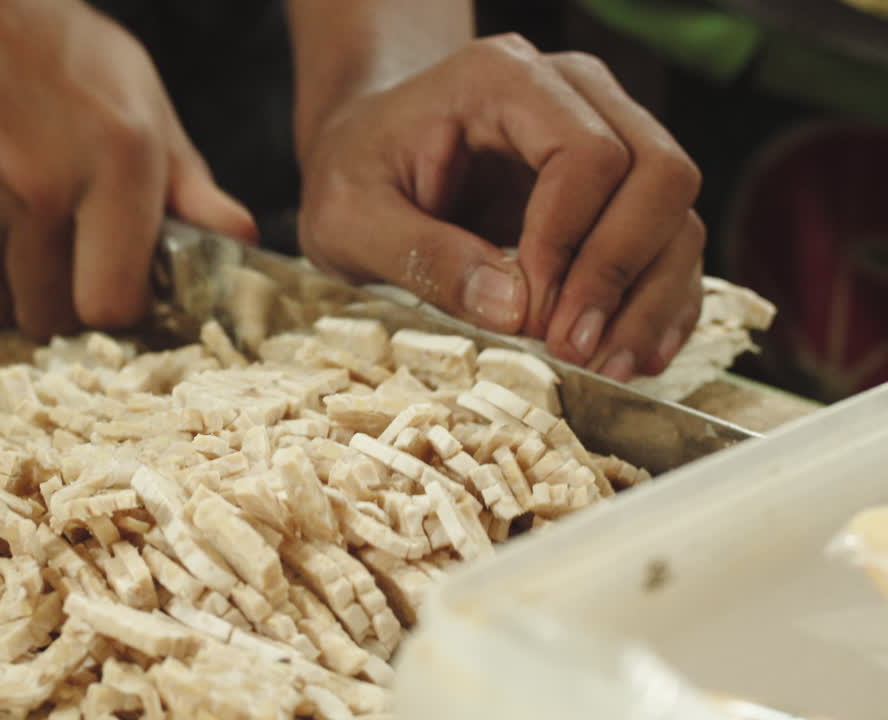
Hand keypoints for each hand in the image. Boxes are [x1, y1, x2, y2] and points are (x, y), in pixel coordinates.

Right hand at [0, 0, 255, 338]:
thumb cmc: (46, 42)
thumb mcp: (138, 95)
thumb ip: (188, 181)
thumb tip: (237, 236)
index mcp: (113, 162)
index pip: (113, 306)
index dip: (119, 305)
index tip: (121, 284)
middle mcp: (38, 193)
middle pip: (53, 319)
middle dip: (67, 299)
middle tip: (71, 253)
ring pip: (0, 303)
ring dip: (17, 279)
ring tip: (21, 213)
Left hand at [295, 34, 702, 379]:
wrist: (366, 151)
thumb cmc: (355, 172)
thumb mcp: (350, 218)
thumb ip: (420, 255)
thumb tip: (513, 308)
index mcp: (502, 81)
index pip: (587, 153)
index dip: (570, 241)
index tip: (532, 312)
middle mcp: (573, 93)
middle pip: (659, 172)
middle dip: (621, 272)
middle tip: (573, 348)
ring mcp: (608, 133)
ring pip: (677, 212)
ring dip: (650, 298)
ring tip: (607, 367)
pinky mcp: (618, 188)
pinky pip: (671, 240)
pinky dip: (662, 301)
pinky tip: (636, 355)